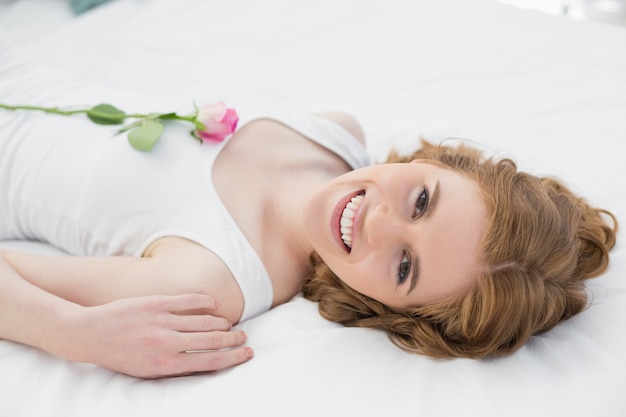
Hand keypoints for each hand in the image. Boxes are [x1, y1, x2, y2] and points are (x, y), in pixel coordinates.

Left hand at [57, 294, 251, 377]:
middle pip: (213, 340)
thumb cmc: (120, 356)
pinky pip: (189, 301)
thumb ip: (176, 366)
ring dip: (221, 323)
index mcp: (166, 364)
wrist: (90, 334)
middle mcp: (167, 343)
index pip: (211, 361)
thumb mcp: (147, 370)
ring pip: (205, 320)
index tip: (247, 353)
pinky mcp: (156, 303)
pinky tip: (213, 304)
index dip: (233, 357)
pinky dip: (205, 302)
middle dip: (233, 339)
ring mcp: (162, 321)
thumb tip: (204, 361)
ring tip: (229, 324)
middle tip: (244, 337)